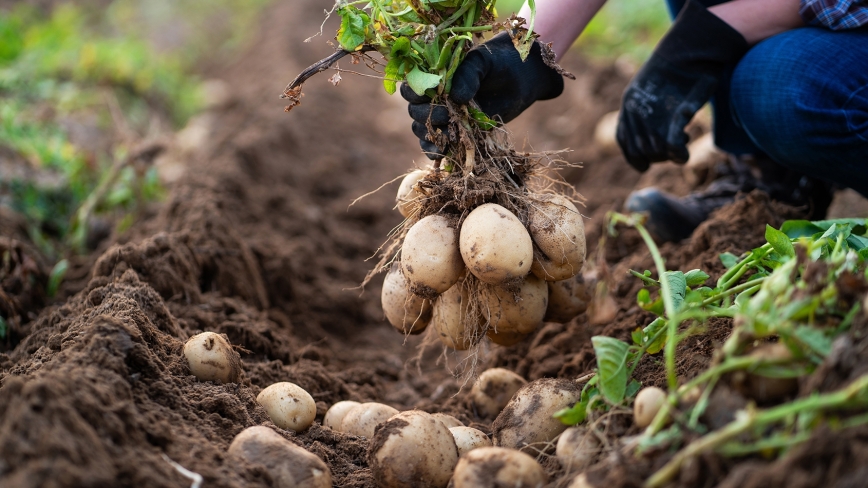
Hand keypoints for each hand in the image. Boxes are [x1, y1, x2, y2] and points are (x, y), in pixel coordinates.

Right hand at [402, 32, 564, 158]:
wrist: (520, 77)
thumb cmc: (498, 63)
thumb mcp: (482, 62)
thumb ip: (467, 74)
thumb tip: (456, 97)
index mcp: (433, 75)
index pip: (411, 86)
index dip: (415, 93)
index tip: (432, 95)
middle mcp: (433, 97)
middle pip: (414, 111)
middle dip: (427, 115)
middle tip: (447, 113)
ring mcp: (443, 116)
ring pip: (422, 129)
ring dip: (431, 135)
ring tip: (449, 134)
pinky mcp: (455, 132)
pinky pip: (435, 145)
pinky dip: (435, 150)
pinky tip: (444, 152)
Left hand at [616, 0, 747, 171]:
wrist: (693, 48)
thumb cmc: (680, 66)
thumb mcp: (655, 86)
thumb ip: (648, 108)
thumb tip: (653, 132)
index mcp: (629, 103)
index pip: (623, 140)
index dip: (634, 156)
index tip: (645, 165)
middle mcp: (636, 112)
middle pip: (640, 150)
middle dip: (657, 155)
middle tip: (674, 145)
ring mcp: (654, 115)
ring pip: (655, 152)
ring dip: (669, 154)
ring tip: (684, 139)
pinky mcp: (676, 116)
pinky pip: (672, 148)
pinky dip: (678, 156)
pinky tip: (684, 155)